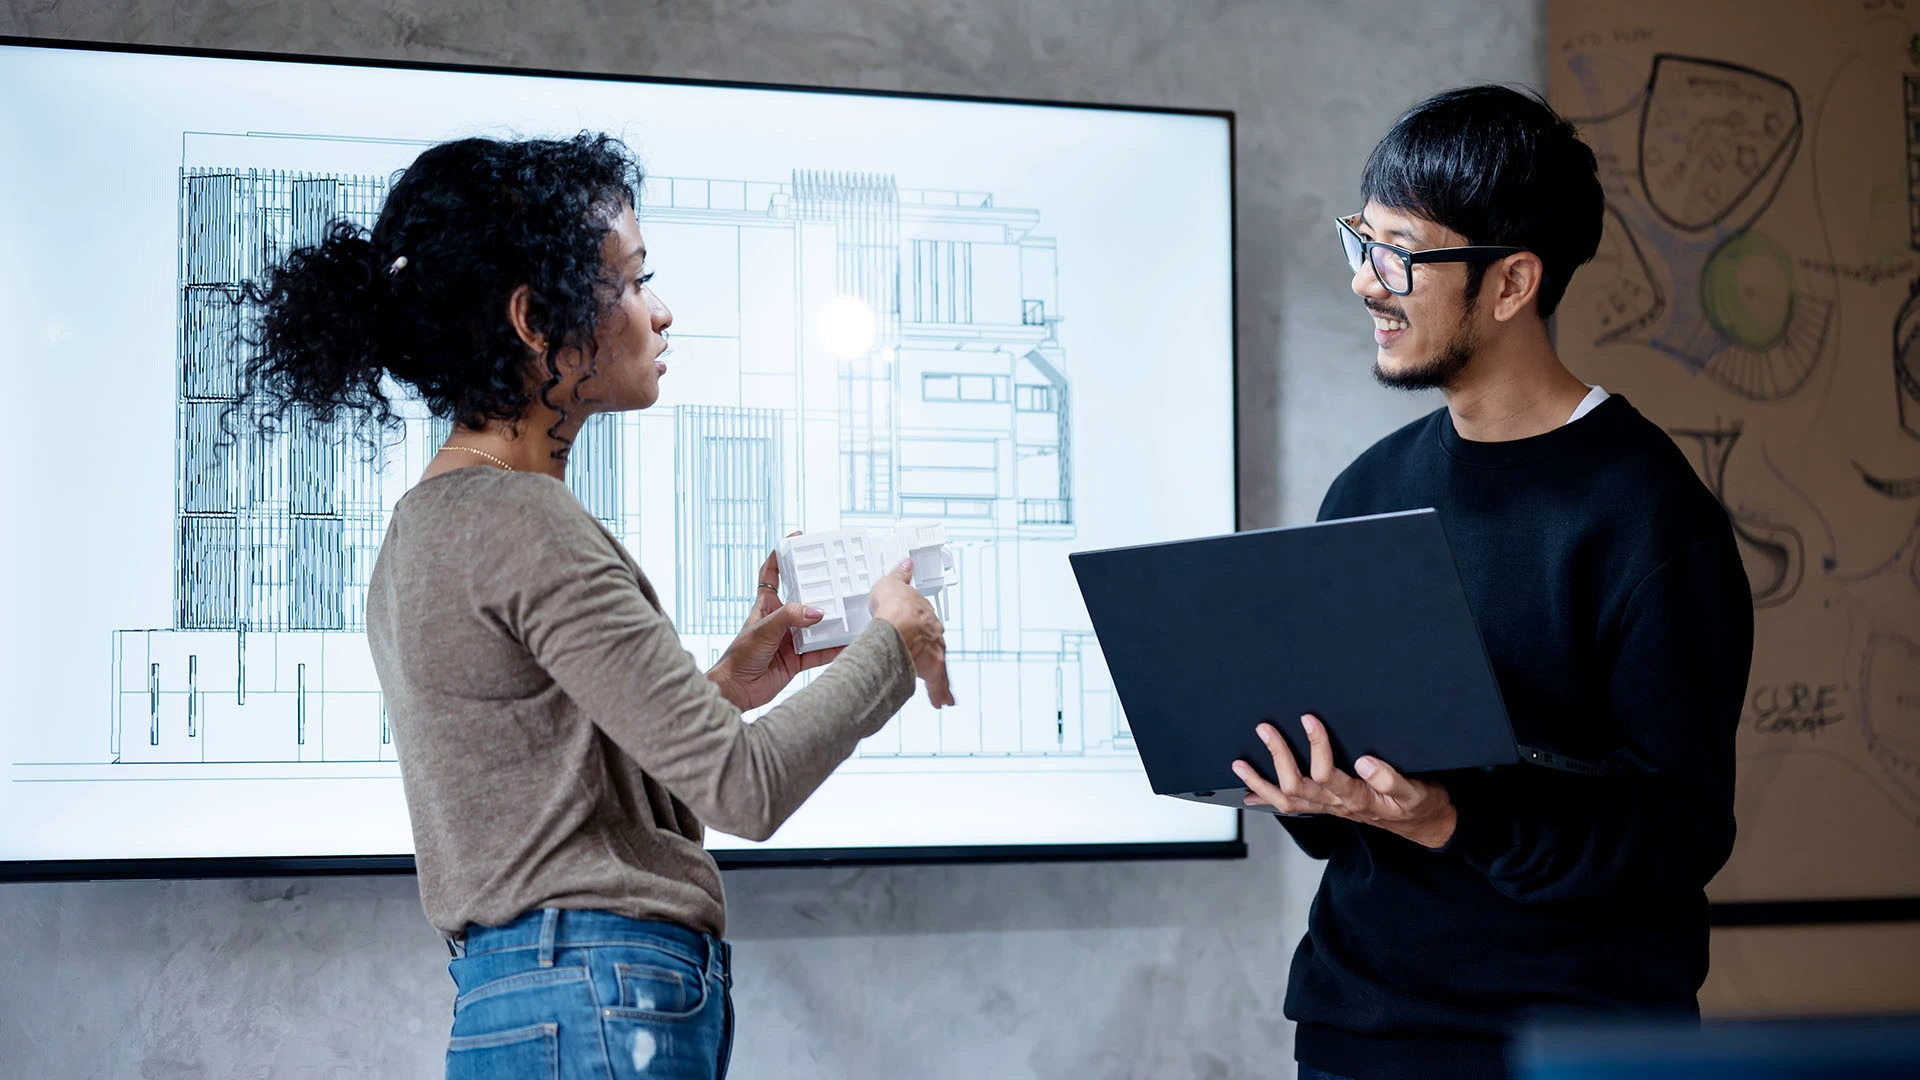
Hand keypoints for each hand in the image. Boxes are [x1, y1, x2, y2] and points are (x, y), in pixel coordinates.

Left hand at [707, 538, 841, 710]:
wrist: (737, 690)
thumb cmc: (739, 656)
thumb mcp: (763, 628)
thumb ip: (790, 617)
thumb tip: (817, 612)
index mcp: (766, 606)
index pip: (771, 574)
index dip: (780, 556)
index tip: (795, 539)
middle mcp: (780, 619)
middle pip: (803, 598)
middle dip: (819, 588)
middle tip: (838, 577)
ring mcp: (790, 639)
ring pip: (816, 625)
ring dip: (831, 621)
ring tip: (850, 611)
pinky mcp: (797, 659)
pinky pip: (821, 651)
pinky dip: (834, 648)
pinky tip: (848, 643)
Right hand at [868, 558, 955, 707]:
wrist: (897, 624)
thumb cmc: (893, 606)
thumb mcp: (891, 583)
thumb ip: (899, 576)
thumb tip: (906, 564)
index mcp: (926, 615)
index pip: (927, 622)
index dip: (922, 628)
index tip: (919, 633)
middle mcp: (934, 635)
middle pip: (934, 645)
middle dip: (930, 654)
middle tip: (925, 662)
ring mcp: (934, 653)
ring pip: (939, 666)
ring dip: (939, 677)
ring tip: (941, 690)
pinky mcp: (932, 670)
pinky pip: (938, 685)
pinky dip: (940, 694)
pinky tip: (942, 703)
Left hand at [1232, 714, 1456, 848]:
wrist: (1423, 823)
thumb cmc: (1419, 803)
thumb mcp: (1416, 791)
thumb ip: (1392, 779)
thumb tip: (1366, 762)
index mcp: (1358, 797)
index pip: (1328, 774)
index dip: (1315, 746)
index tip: (1309, 719)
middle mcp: (1338, 804)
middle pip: (1297, 785)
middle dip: (1278, 755)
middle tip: (1265, 728)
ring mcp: (1329, 808)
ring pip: (1287, 799)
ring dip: (1261, 781)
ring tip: (1240, 763)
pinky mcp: (1327, 807)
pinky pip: (1291, 806)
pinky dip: (1267, 798)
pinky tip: (1249, 791)